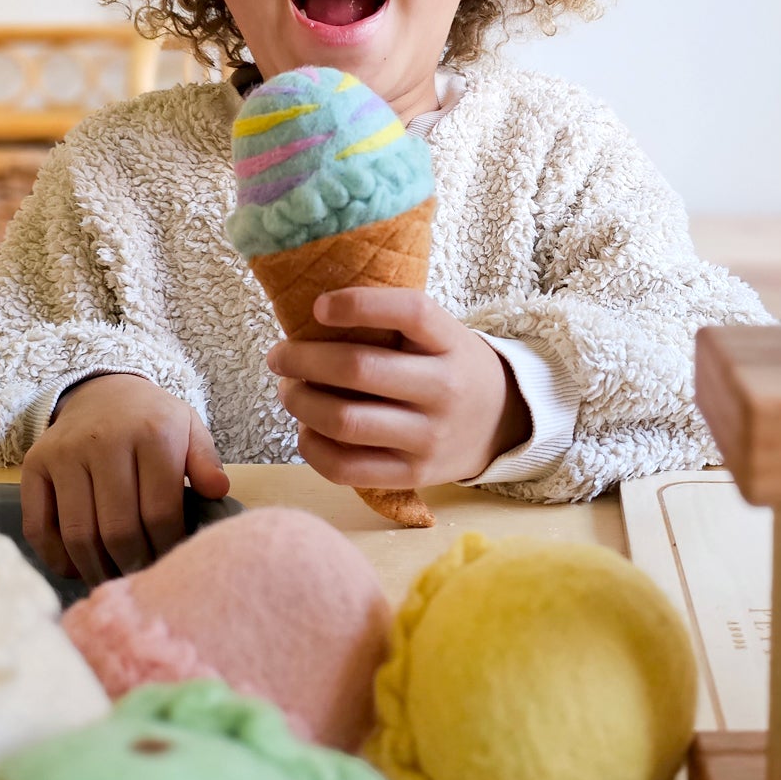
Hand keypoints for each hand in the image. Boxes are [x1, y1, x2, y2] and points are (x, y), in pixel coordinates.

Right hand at [20, 374, 230, 587]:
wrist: (103, 392)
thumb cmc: (153, 421)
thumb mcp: (189, 429)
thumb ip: (206, 460)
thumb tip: (218, 491)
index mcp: (153, 433)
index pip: (160, 511)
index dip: (166, 547)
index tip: (171, 563)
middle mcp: (104, 441)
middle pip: (118, 529)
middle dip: (133, 564)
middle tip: (141, 579)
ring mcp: (64, 453)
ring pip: (78, 533)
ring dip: (96, 569)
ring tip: (113, 580)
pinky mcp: (33, 465)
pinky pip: (39, 526)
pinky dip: (56, 558)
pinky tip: (77, 567)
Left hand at [268, 289, 531, 489]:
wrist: (500, 423)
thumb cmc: (449, 368)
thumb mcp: (440, 335)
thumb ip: (392, 324)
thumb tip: (311, 318)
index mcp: (452, 343)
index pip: (409, 312)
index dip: (358, 304)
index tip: (318, 307)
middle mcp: (445, 390)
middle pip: (359, 369)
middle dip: (302, 359)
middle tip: (280, 355)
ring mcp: (429, 438)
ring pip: (344, 421)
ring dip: (300, 402)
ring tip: (289, 390)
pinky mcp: (412, 475)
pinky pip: (345, 468)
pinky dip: (312, 447)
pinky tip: (306, 429)